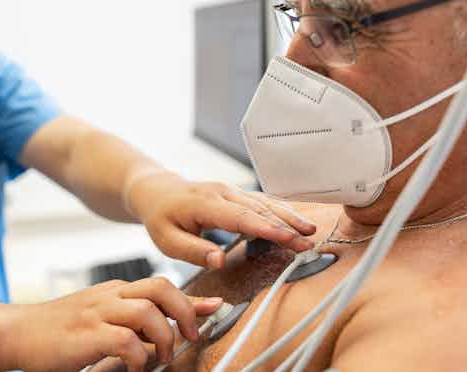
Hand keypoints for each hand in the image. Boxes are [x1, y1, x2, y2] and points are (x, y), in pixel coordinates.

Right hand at [3, 277, 222, 371]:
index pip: (161, 285)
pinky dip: (137, 356)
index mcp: (115, 291)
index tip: (216, 308)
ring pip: (146, 311)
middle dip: (184, 311)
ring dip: (162, 338)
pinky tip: (133, 366)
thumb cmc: (59, 329)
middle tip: (189, 336)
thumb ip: (132, 319)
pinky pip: (124, 339)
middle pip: (160, 287)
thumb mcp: (99, 317)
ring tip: (158, 358)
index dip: (191, 299)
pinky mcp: (85, 335)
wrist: (16, 333)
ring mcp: (97, 312)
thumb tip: (165, 326)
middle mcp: (109, 296)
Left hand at [125, 173, 316, 268]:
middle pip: (259, 209)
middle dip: (286, 225)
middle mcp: (222, 193)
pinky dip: (280, 211)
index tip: (289, 239)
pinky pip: (261, 201)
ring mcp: (230, 190)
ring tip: (309, 232)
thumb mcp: (167, 241)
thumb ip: (193, 251)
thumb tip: (220, 262)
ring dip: (288, 216)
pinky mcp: (236, 194)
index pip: (241, 217)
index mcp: (205, 204)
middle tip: (308, 241)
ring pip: (264, 202)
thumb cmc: (161, 218)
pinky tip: (295, 221)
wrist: (157, 191)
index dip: (267, 228)